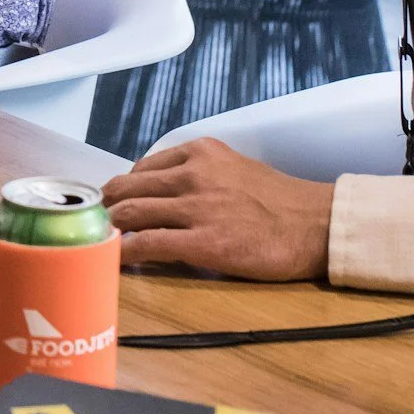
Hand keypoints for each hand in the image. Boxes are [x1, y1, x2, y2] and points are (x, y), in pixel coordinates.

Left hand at [101, 136, 334, 281]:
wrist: (316, 225)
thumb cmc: (279, 202)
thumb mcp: (233, 168)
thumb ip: (198, 174)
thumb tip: (162, 193)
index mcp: (200, 152)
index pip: (143, 168)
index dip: (123, 190)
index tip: (114, 204)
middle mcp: (192, 173)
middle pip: (127, 188)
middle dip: (106, 207)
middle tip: (96, 225)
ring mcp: (196, 207)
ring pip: (131, 213)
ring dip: (109, 229)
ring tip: (100, 242)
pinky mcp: (203, 242)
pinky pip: (147, 245)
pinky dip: (124, 252)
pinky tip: (116, 260)